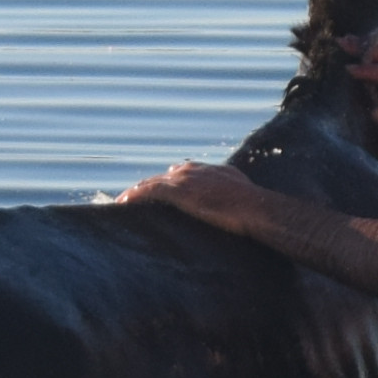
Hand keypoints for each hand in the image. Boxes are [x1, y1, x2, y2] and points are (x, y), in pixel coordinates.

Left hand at [119, 160, 261, 228]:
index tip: (156, 192)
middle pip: (160, 178)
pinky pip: (149, 191)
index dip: (165, 184)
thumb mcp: (239, 189)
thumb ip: (228, 187)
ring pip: (150, 183)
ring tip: (122, 202)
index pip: (177, 174)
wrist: (254, 207)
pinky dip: (135, 196)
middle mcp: (190, 171)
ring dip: (136, 193)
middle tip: (133, 199)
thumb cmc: (252, 203)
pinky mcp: (177, 191)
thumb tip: (228, 197)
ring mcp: (182, 180)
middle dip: (147, 188)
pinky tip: (123, 203)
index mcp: (204, 170)